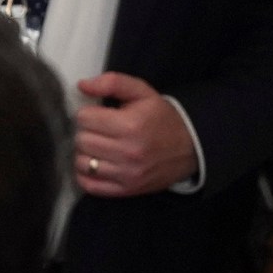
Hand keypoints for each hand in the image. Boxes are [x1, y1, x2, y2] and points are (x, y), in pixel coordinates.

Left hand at [72, 73, 199, 197]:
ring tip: (101, 146)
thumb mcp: (142, 93)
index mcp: (130, 125)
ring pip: (81, 162)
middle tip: (101, 131)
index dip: (89, 114)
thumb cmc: (161, 118)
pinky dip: (87, 174)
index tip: (100, 115)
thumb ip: (113, 82)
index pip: (83, 118)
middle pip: (81, 140)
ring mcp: (127, 173)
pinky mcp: (126, 189)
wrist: (191, 147)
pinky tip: (98, 163)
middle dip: (87, 132)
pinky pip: (89, 185)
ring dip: (86, 153)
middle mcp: (128, 151)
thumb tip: (82, 85)